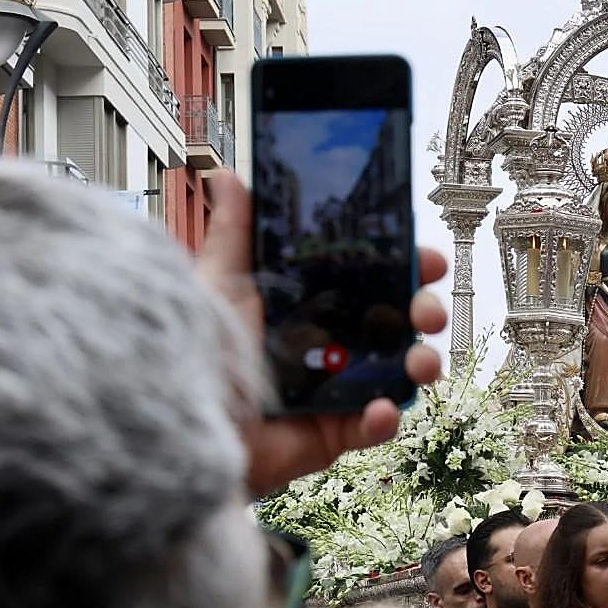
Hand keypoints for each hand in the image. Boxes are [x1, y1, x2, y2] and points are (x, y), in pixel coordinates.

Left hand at [197, 171, 447, 495]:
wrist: (180, 424)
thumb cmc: (196, 353)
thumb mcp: (219, 284)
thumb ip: (233, 234)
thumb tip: (227, 176)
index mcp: (312, 303)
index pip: (372, 278)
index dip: (405, 265)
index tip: (424, 257)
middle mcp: (332, 342)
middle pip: (398, 322)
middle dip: (425, 311)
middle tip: (427, 310)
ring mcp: (338, 388)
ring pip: (400, 372)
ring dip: (422, 362)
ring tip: (420, 362)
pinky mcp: (335, 431)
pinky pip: (375, 425)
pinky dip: (385, 417)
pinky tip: (379, 408)